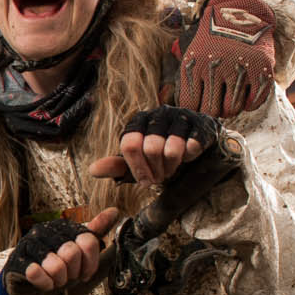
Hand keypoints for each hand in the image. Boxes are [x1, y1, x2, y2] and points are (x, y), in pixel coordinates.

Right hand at [0, 210, 119, 294]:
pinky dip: (44, 283)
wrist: (26, 282)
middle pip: (72, 252)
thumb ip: (95, 232)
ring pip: (55, 265)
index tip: (84, 271)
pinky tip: (44, 283)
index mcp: (63, 227)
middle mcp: (45, 230)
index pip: (89, 240)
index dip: (90, 263)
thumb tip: (115, 211)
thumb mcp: (78, 252)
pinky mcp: (17, 260)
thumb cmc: (55, 266)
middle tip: (67, 276)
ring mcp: (29, 244)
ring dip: (59, 280)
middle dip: (73, 272)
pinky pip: (35, 272)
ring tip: (55, 280)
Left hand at [88, 106, 221, 185]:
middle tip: (162, 176)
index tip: (144, 181)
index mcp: (139, 120)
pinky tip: (189, 156)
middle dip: (157, 170)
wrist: (196, 143)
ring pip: (172, 149)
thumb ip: (117, 165)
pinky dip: (190, 158)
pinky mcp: (201, 124)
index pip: (130, 144)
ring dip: (173, 166)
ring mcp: (181, 116)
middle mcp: (158, 113)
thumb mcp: (137, 160)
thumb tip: (93, 170)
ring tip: (173, 167)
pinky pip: (193, 146)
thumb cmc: (161, 152)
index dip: (137, 168)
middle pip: (151, 148)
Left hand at [172, 0, 276, 117]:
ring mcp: (239, 70)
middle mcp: (215, 68)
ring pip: (232, 110)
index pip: (190, 105)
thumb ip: (184, 81)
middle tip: (216, 105)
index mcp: (194, 65)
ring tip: (229, 99)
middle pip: (211, 111)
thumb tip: (179, 111)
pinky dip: (249, 103)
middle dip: (213, 112)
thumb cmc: (211, 42)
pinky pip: (253, 103)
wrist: (240, 15)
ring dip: (230, 109)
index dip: (195, 110)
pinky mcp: (261, 71)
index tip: (200, 105)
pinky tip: (245, 94)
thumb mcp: (190, 54)